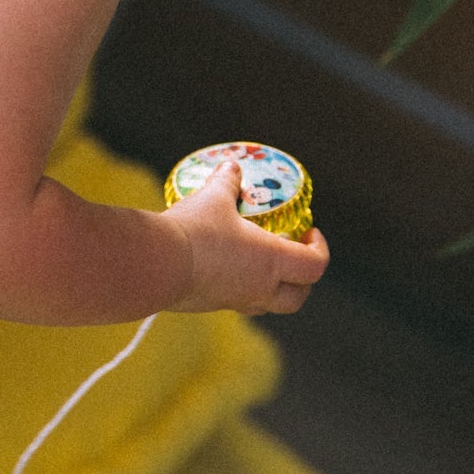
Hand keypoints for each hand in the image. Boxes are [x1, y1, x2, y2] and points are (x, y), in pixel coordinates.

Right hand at [166, 159, 329, 314]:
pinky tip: (221, 267)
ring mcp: (233, 301)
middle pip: (297, 297)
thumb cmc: (194, 231)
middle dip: (302, 280)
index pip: (314, 265)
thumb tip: (232, 167)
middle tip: (293, 257)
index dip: (319, 249)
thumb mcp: (213, 198)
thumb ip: (226, 182)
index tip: (309, 232)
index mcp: (271, 261)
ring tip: (258, 264)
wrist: (155, 264)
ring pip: (266, 305)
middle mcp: (258, 288)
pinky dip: (239, 289)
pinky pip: (235, 303)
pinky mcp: (208, 306)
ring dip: (271, 289)